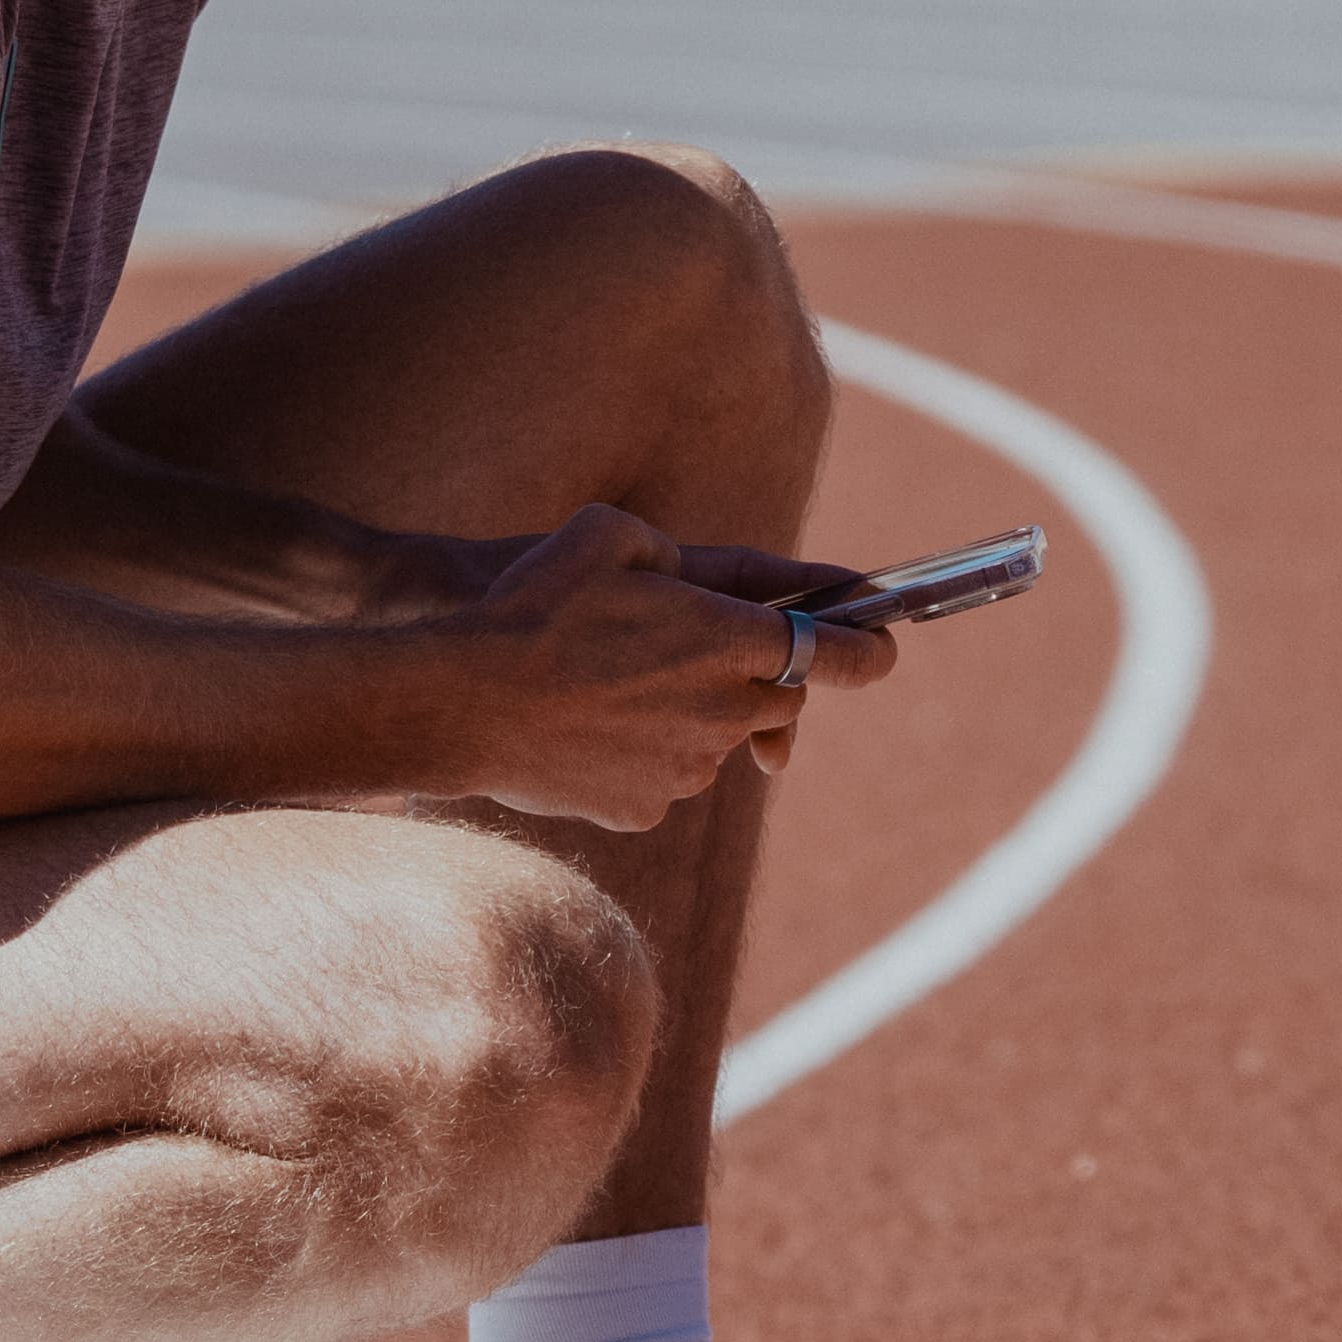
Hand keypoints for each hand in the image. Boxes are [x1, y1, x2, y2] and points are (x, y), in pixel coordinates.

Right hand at [439, 503, 897, 823]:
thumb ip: (678, 553)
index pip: (840, 649)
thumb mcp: (606, 535)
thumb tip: (697, 577)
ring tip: (614, 685)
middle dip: (760, 676)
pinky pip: (666, 776)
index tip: (884, 647)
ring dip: (692, 713)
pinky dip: (643, 754)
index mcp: (730, 638)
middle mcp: (725, 709)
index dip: (870, 648)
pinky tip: (587, 727)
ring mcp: (689, 767)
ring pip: (718, 739)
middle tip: (706, 651)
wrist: (458, 701)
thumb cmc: (529, 605)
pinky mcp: (646, 807)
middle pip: (781, 698)